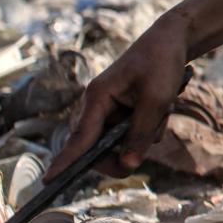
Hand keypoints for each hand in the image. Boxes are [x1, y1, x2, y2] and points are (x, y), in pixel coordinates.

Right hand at [48, 16, 189, 175]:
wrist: (174, 40)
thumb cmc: (162, 63)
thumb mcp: (156, 100)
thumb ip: (140, 134)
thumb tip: (127, 166)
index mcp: (98, 98)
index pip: (79, 139)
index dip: (65, 162)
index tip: (48, 182)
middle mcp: (99, 106)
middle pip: (105, 148)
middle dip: (133, 144)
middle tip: (156, 126)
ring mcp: (112, 109)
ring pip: (126, 141)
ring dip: (149, 130)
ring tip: (164, 105)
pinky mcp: (125, 110)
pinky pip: (137, 132)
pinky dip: (154, 123)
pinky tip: (166, 103)